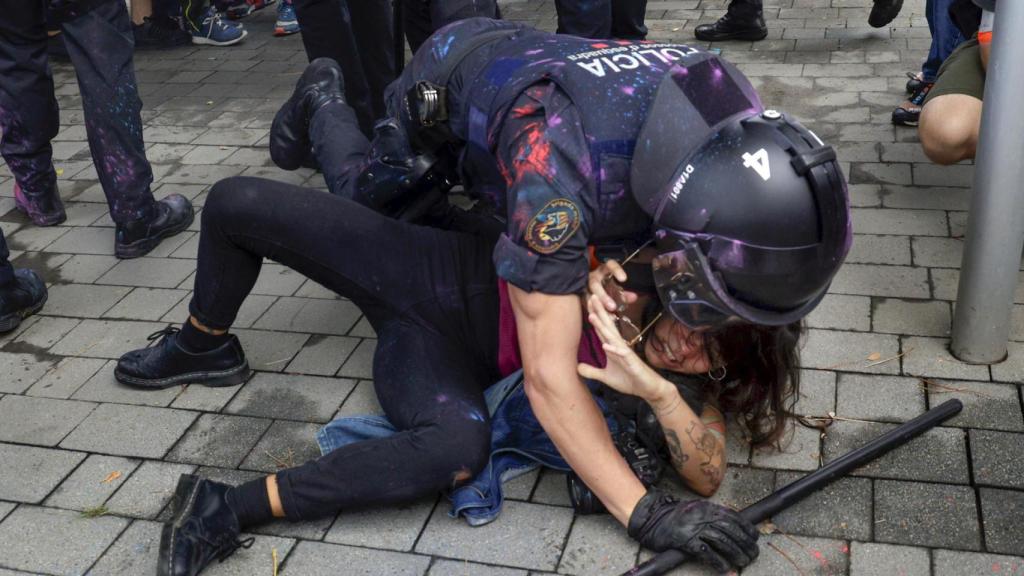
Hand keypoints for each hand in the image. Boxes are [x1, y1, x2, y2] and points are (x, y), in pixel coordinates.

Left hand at [577, 294, 669, 402]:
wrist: (648, 389)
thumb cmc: (629, 380)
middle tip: (592, 296)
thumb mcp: (606, 377)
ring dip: (603, 327)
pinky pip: (622, 354)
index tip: (587, 302)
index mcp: (612, 347)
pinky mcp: (632, 362)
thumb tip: (577, 368)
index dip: (594, 316)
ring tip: (593, 316)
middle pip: (606, 326)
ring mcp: (625, 353)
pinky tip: (605, 345)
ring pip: (612, 337)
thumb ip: (592, 371)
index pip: (601, 329)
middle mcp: (618, 346)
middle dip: (599, 312)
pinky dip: (614, 350)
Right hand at [587, 259, 638, 313]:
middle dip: (603, 296)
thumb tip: (634, 297)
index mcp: (603, 269)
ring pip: (588, 296)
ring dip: (597, 307)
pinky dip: (593, 311)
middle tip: (612, 307)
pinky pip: (585, 304)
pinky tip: (599, 318)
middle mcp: (592, 276)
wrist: (589, 282)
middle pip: (595, 285)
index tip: (624, 279)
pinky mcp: (580, 295)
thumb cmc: (606, 284)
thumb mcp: (615, 285)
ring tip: (607, 316)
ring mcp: (584, 286)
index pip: (611, 266)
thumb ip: (624, 292)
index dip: (616, 271)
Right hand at [628, 488, 758, 571]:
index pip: (733, 516)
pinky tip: (725, 568)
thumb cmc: (676, 516)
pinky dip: (717, 561)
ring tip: (743, 562)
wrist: (653, 519)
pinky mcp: (686, 541)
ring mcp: (694, 528)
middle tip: (753, 554)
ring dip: (735, 553)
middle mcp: (703, 516)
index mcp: (708, 507)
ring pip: (721, 541)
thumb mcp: (696, 509)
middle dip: (745, 543)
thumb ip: (712, 515)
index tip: (755, 537)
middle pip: (730, 530)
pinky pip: (706, 552)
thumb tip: (732, 528)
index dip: (746, 528)